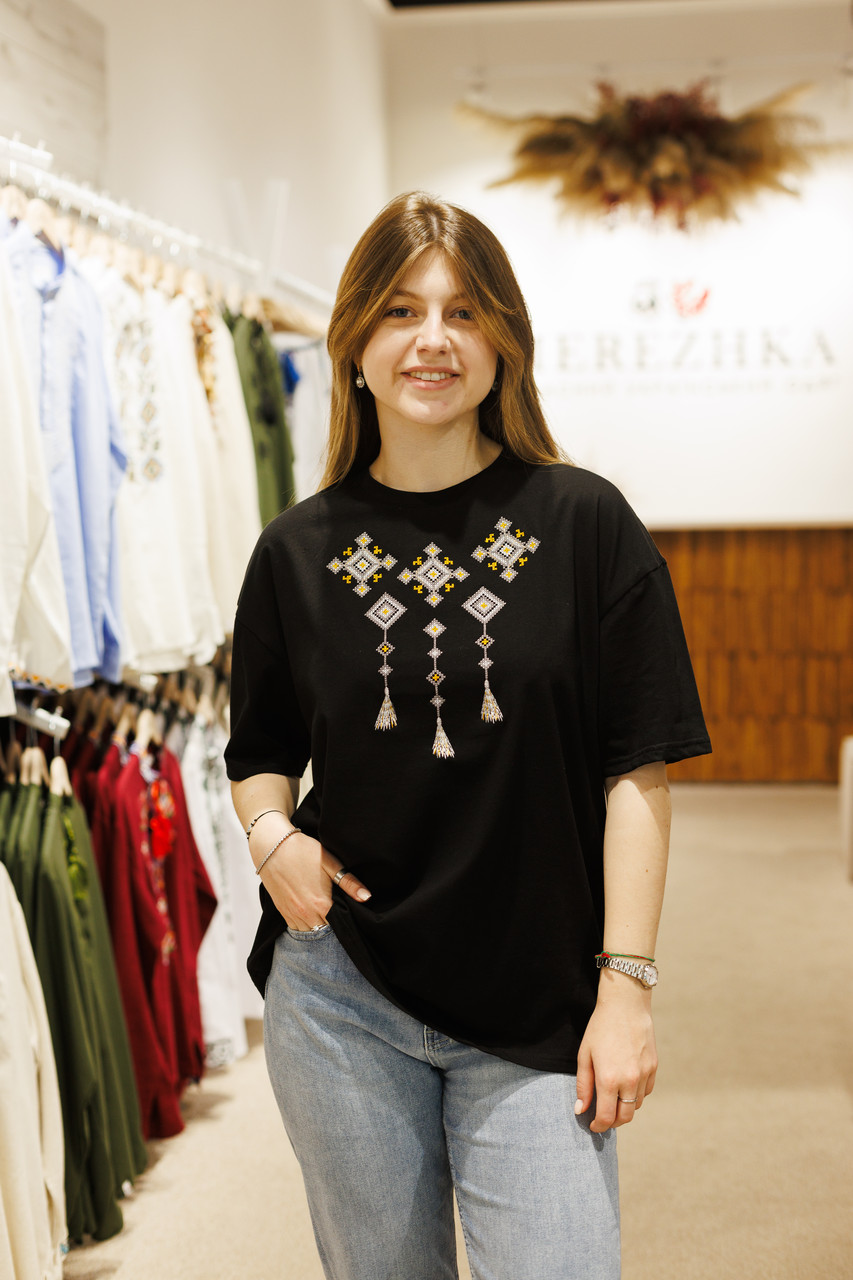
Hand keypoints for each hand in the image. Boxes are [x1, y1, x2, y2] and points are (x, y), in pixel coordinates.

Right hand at [258, 831, 370, 930]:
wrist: (272, 846)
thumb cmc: (303, 851)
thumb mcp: (330, 863)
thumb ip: (349, 883)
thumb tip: (366, 897)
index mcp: (321, 904)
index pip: (339, 925)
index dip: (346, 921)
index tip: (349, 915)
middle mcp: (306, 914)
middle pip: (325, 932)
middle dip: (333, 926)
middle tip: (338, 913)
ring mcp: (293, 914)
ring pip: (310, 932)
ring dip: (318, 927)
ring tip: (324, 913)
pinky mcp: (283, 912)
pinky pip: (296, 928)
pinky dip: (305, 925)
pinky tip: (310, 913)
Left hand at [574, 975, 657, 1133]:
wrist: (625, 1005)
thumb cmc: (600, 1028)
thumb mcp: (584, 1055)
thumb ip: (583, 1086)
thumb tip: (580, 1110)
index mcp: (609, 1079)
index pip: (607, 1117)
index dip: (599, 1126)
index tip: (593, 1125)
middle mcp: (630, 1081)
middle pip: (625, 1117)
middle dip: (613, 1122)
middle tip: (603, 1118)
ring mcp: (644, 1074)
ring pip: (637, 1105)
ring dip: (625, 1108)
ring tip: (613, 1099)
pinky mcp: (653, 1067)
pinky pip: (647, 1091)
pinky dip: (637, 1095)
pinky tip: (626, 1086)